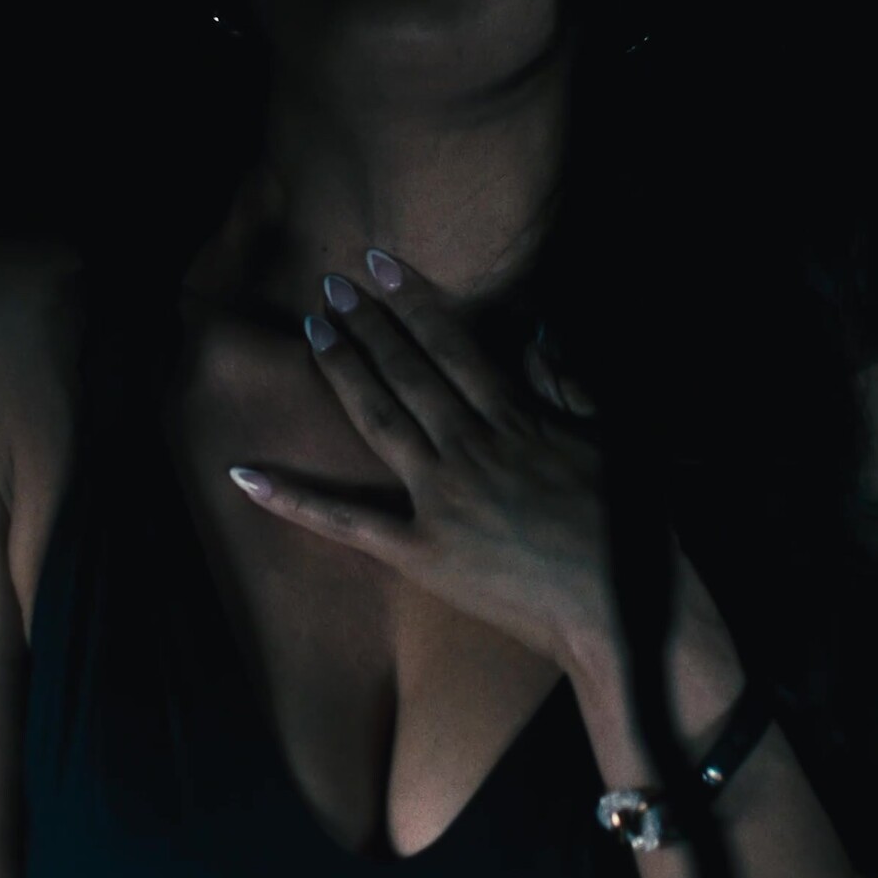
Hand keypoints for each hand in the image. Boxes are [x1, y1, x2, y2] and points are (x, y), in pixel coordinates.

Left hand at [225, 247, 612, 673]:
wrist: (628, 614)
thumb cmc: (633, 528)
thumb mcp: (613, 440)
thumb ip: (571, 383)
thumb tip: (539, 331)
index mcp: (518, 419)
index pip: (453, 344)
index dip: (413, 299)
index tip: (379, 263)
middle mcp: (472, 449)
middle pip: (408, 372)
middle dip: (368, 324)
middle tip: (330, 284)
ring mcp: (442, 500)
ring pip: (379, 421)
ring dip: (344, 370)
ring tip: (313, 330)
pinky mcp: (422, 552)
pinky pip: (347, 522)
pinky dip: (293, 498)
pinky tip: (244, 473)